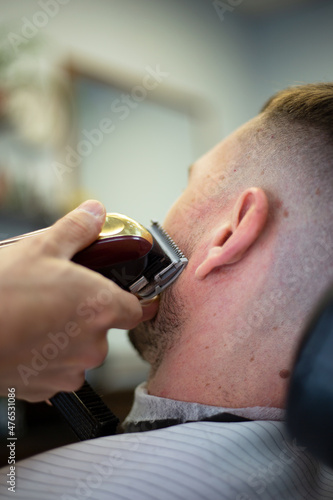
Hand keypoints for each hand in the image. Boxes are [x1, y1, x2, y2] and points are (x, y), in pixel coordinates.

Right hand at [0, 200, 157, 401]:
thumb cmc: (2, 291)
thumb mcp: (42, 247)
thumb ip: (77, 229)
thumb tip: (95, 212)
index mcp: (101, 307)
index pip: (139, 308)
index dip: (133, 299)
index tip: (126, 294)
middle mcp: (93, 344)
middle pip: (104, 329)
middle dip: (87, 315)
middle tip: (60, 297)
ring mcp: (70, 370)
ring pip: (80, 351)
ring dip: (66, 338)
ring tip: (37, 317)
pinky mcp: (46, 390)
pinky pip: (57, 370)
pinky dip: (47, 358)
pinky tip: (26, 339)